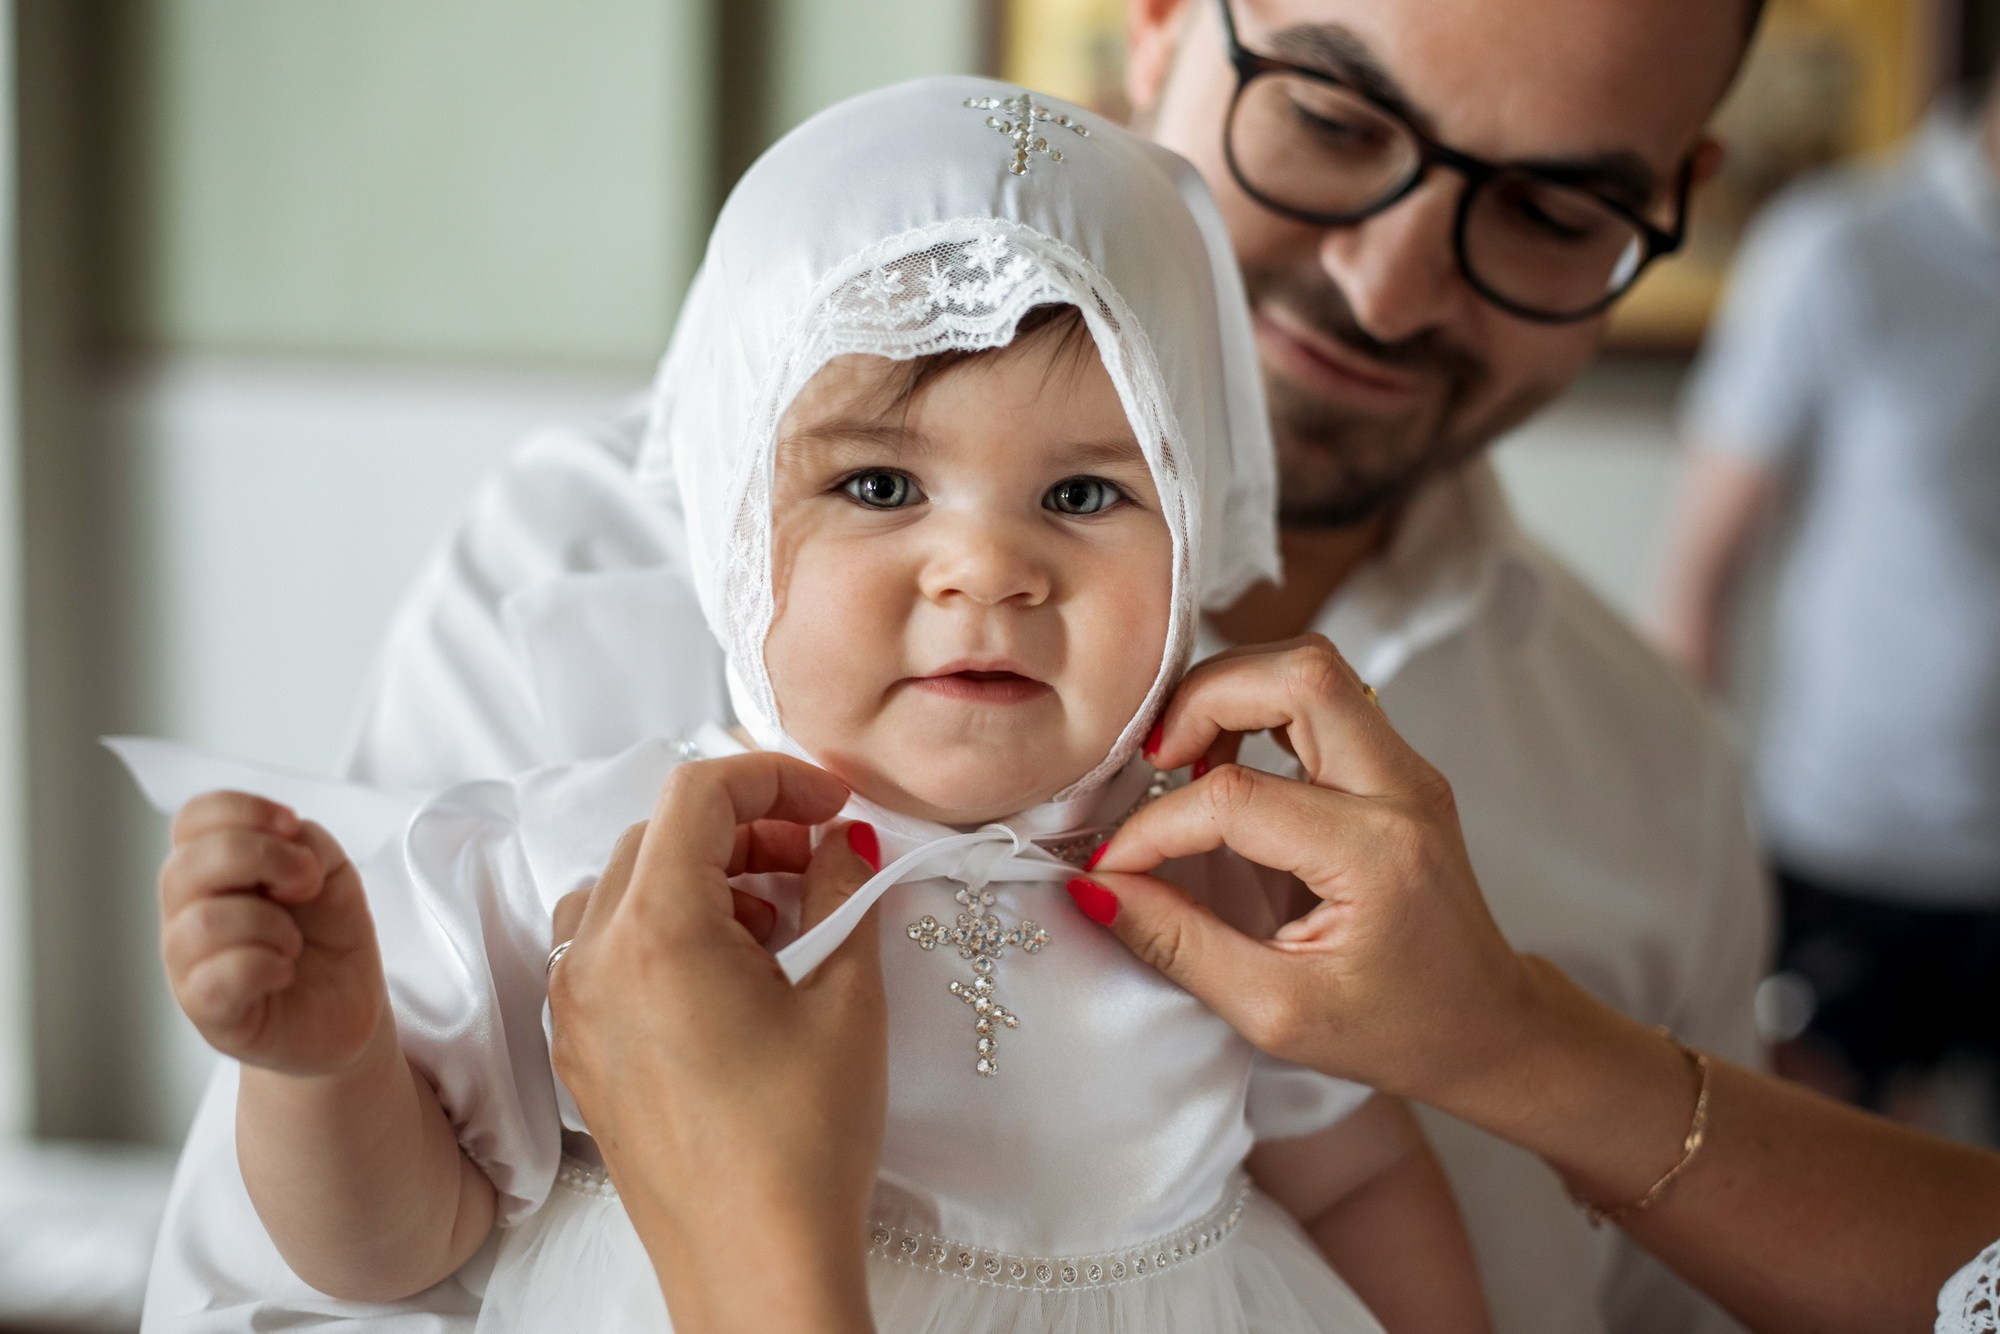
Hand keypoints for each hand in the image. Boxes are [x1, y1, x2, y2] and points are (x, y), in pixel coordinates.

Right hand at [159, 791, 387, 1076]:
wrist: (348, 1007)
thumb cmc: (327, 937)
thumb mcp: (330, 872)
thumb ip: (305, 843)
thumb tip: (283, 844)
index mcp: (213, 870)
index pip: (193, 819)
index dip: (243, 810)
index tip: (291, 827)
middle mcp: (187, 913)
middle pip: (187, 864)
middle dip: (261, 858)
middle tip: (304, 883)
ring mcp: (190, 966)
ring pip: (202, 922)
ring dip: (269, 923)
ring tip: (293, 941)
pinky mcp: (209, 1012)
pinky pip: (217, 978)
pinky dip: (264, 965)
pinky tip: (284, 970)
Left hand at [547, 754, 884, 1333]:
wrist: (754, 1267)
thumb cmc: (799, 1144)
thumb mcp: (846, 996)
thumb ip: (840, 889)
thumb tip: (838, 841)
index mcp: (652, 930)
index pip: (697, 794)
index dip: (774, 776)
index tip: (831, 801)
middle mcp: (593, 960)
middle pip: (658, 836)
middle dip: (745, 827)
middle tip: (818, 854)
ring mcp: (576, 1009)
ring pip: (625, 890)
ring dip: (702, 879)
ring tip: (780, 918)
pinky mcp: (582, 1053)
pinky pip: (609, 951)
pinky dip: (670, 931)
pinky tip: (738, 973)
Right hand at [1081, 636, 1538, 1113]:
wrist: (1488, 1025)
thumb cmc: (1396, 1031)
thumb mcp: (1276, 1013)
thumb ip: (1180, 945)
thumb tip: (1096, 890)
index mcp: (1377, 856)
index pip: (1236, 801)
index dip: (1153, 830)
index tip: (1111, 869)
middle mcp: (1402, 791)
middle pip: (1298, 674)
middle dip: (1203, 700)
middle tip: (1154, 762)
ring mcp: (1407, 769)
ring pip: (1312, 668)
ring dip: (1232, 693)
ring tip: (1183, 758)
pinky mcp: (1396, 766)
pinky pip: (1322, 699)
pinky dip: (1258, 709)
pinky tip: (1225, 766)